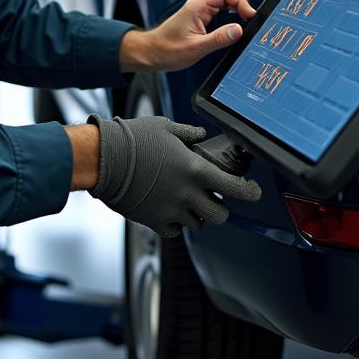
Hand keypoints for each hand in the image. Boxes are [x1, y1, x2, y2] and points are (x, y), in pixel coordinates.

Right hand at [88, 114, 261, 236]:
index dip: (250, 192)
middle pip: (220, 215)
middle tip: (213, 197)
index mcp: (195, 169)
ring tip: (185, 200)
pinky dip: (176, 224)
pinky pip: (175, 231)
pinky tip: (169, 209)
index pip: (235, 188)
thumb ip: (188, 133)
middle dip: (221, 207)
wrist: (104, 158)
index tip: (253, 192)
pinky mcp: (154, 221)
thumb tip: (200, 135)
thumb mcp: (165, 127)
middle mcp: (187, 194)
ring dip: (196, 214)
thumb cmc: (134, 139)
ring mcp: (171, 210)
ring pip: (198, 224)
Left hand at [119, 0, 255, 72]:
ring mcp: (198, 8)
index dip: (241, 2)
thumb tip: (239, 30)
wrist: (151, 52)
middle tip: (249, 16)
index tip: (250, 16)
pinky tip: (234, 21)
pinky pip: (219, 6)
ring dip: (236, 4)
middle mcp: (198, 4)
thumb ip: (219, 38)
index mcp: (197, 7)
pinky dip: (230, 10)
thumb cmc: (167, 50)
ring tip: (245, 18)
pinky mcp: (199, 15)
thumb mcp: (196, 48)